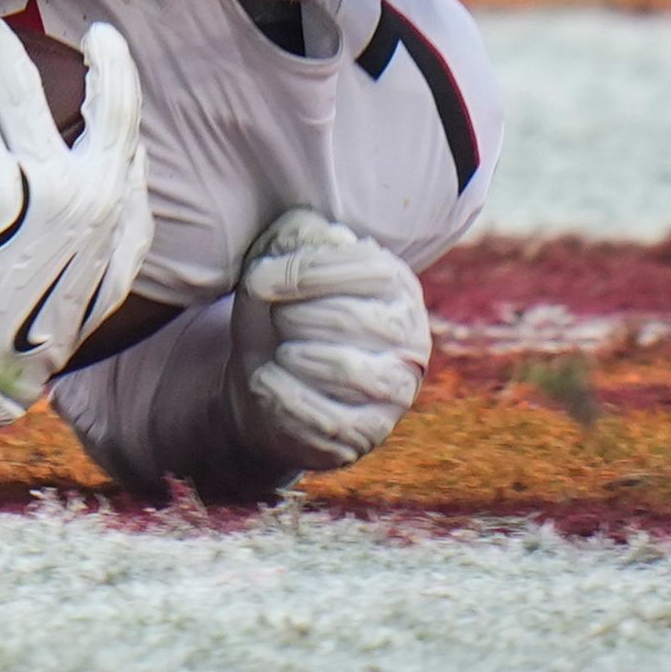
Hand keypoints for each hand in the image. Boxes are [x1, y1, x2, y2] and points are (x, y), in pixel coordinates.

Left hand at [226, 209, 428, 472]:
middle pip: (351, 320)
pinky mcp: (369, 432)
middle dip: (292, 317)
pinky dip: (280, 394)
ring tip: (280, 352)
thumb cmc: (275, 309)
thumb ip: (293, 238)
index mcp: (394, 284)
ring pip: (346, 371)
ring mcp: (396, 390)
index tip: (263, 277)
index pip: (367, 268)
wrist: (261, 378)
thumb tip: (316, 244)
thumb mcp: (277, 260)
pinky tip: (267, 381)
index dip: (303, 271)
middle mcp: (410, 338)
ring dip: (290, 356)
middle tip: (278, 321)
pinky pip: (327, 418)